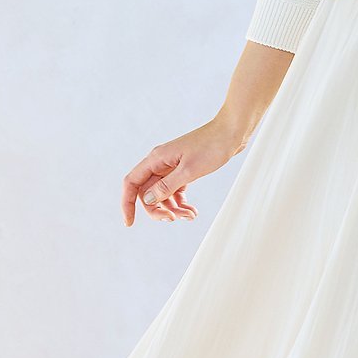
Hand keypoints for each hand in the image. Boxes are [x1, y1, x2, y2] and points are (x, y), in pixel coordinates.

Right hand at [121, 114, 249, 225]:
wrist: (230, 134)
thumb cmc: (210, 147)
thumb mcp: (188, 171)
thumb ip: (167, 186)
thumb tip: (148, 200)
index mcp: (156, 159)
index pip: (132, 183)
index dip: (127, 203)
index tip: (130, 223)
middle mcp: (160, 163)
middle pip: (148, 193)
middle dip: (158, 210)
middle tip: (173, 219)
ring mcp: (171, 167)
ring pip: (163, 195)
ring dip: (173, 209)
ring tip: (190, 216)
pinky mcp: (183, 171)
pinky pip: (175, 192)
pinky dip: (181, 204)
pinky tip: (192, 212)